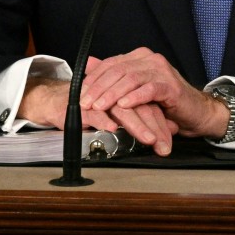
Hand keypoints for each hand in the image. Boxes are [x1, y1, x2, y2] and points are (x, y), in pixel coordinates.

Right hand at [21, 74, 177, 155]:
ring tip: (148, 139)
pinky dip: (104, 120)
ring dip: (136, 125)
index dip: (160, 123)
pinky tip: (114, 129)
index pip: (149, 105)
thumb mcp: (125, 114)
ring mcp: (99, 97)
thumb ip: (149, 118)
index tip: (169, 142)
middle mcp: (116, 91)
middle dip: (153, 127)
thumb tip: (174, 128)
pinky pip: (95, 112)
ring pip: (121, 109)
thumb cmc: (96, 108)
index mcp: (128, 90)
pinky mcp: (82, 105)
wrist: (60, 101)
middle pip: (139, 106)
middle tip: (163, 144)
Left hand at [80, 48, 229, 141]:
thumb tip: (88, 64)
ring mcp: (162, 71)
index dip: (93, 79)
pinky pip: (149, 89)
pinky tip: (123, 105)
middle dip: (98, 88)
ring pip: (130, 79)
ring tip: (99, 106)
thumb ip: (113, 77)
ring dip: (112, 94)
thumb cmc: (164, 103)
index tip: (79, 94)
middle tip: (84, 102)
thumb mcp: (134, 90)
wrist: (194, 112)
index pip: (111, 64)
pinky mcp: (171, 86)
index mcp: (140, 58)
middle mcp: (150, 60)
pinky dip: (134, 97)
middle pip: (118, 70)